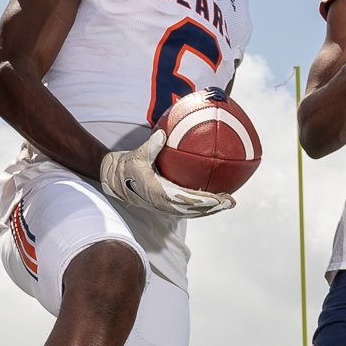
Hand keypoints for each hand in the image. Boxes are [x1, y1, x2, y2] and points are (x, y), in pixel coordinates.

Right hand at [100, 131, 230, 217]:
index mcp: (159, 193)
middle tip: (231, 201)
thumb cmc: (127, 166)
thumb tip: (162, 133)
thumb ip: (151, 146)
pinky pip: (187, 208)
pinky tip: (214, 198)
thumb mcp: (137, 155)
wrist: (114, 179)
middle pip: (194, 209)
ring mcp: (165, 207)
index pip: (186, 200)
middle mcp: (164, 204)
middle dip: (213, 207)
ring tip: (227, 202)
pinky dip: (202, 205)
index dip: (204, 201)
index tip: (218, 198)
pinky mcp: (165, 205)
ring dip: (210, 208)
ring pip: (192, 211)